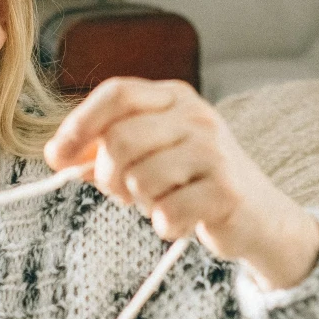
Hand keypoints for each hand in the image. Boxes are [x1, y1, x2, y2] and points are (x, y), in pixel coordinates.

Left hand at [45, 77, 318, 288]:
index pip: (117, 93)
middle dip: (110, 175)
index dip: (80, 124)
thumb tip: (59, 156)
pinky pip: (166, 214)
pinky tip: (182, 221)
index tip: (58, 156)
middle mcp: (197, 117)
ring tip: (162, 202)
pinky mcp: (225, 192)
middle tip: (123, 192)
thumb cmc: (196, 182)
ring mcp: (214, 153)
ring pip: (139, 179)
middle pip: (120, 140)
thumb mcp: (153, 154)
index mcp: (176, 98)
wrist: (260, 216)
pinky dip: (165, 225)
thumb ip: (108, 149)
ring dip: (140, 202)